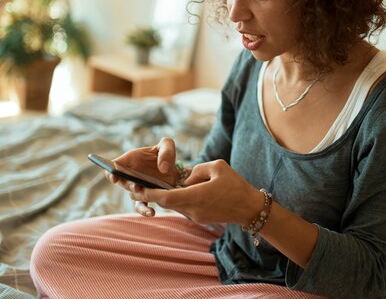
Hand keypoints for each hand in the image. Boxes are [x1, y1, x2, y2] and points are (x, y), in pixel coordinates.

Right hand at [104, 138, 185, 216]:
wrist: (174, 169)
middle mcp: (130, 175)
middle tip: (135, 185)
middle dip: (127, 184)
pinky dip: (144, 211)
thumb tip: (163, 168)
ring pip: (132, 195)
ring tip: (144, 194)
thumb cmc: (165, 155)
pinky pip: (142, 206)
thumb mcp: (167, 145)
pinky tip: (152, 213)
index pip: (114, 166)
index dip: (110, 172)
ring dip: (137, 195)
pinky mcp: (147, 197)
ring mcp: (138, 187)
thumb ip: (166, 150)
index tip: (114, 176)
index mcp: (130, 160)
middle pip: (122, 182)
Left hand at [128, 160, 263, 225]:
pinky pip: (184, 207)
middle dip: (151, 196)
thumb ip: (197, 169)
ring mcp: (196, 216)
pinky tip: (176, 191)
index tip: (137, 187)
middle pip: (166, 202)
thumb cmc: (235, 185)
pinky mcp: (200, 217)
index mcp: (195, 197)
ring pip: (175, 205)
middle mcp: (192, 209)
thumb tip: (186, 177)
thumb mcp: (217, 167)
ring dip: (164, 197)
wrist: (249, 207)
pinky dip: (177, 199)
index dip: (149, 193)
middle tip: (136, 187)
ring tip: (151, 188)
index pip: (165, 198)